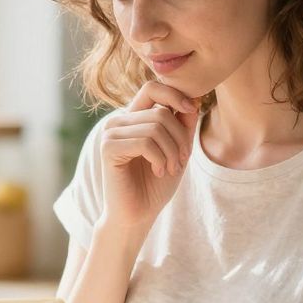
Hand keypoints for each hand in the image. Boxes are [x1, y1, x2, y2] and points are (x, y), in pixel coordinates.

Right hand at [98, 81, 200, 234]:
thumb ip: (183, 125)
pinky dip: (159, 158)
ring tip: (170, 168)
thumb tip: (194, 98)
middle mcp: (119, 121)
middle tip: (182, 161)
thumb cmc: (155, 185)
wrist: (137, 215)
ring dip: (172, 151)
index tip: (192, 111)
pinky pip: (145, 142)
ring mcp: (111, 133)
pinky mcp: (108, 148)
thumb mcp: (177, 151)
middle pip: (160, 111)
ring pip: (155, 127)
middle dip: (180, 137)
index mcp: (133, 118)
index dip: (175, 95)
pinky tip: (158, 171)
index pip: (153, 88)